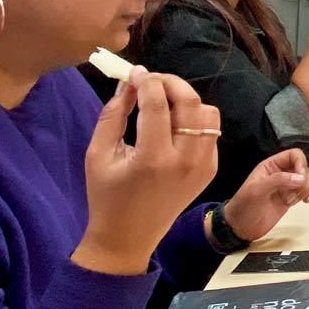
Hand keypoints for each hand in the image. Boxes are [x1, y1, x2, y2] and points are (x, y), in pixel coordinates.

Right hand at [73, 67, 219, 274]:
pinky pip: (210, 131)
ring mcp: (203, 166)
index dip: (146, 81)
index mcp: (153, 159)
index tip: (135, 72)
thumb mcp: (98, 154)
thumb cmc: (106, 196)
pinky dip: (195, 120)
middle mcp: (185, 161)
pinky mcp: (210, 169)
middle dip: (170, 82)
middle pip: (190, 102)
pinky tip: (173, 124)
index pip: (156, 104)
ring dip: (186, 99)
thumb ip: (113, 114)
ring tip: (163, 100)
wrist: (129, 237)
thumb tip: (129, 83)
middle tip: (152, 79)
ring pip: (207, 113)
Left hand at [221, 148, 308, 241]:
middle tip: (294, 192)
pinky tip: (304, 201)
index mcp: (270, 166)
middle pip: (303, 167)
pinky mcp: (290, 198)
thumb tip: (300, 177)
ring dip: (304, 189)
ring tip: (291, 200)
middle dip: (303, 180)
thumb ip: (278, 180)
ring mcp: (286, 186)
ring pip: (306, 179)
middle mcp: (280, 174)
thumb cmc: (243, 207)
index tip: (300, 177)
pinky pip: (306, 191)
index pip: (293, 155)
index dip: (300, 163)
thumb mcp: (257, 190)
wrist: (240, 228)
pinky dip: (308, 194)